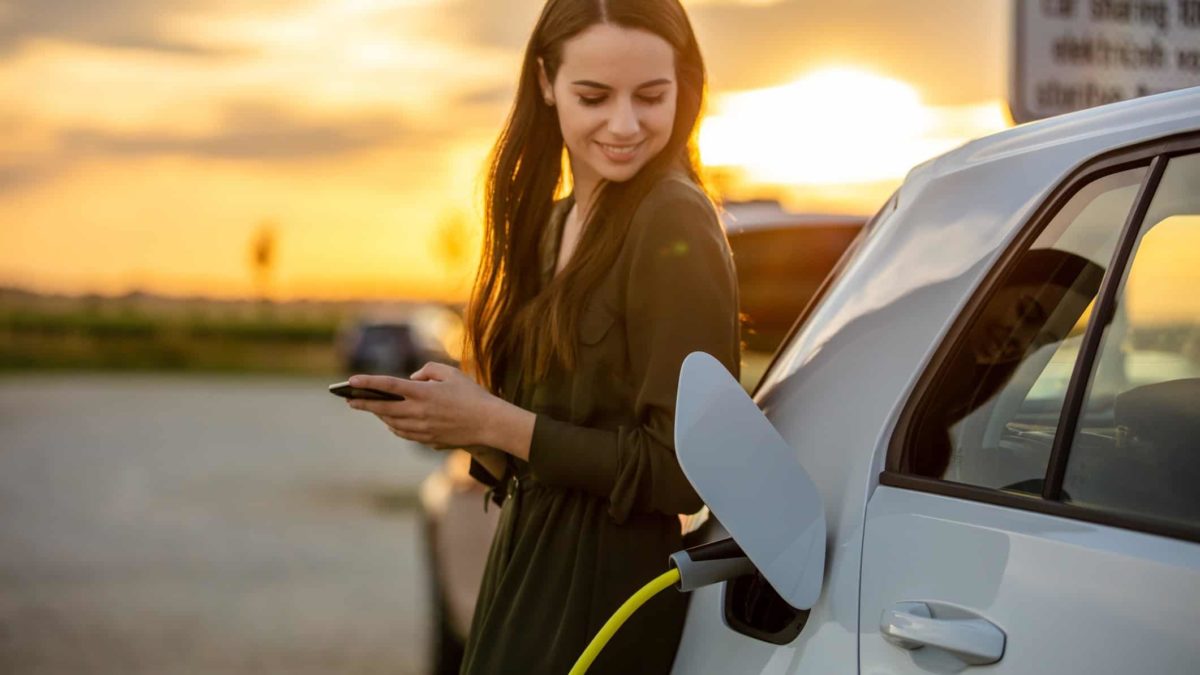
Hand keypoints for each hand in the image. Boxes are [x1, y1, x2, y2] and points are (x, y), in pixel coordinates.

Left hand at [344, 362, 533, 457]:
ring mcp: (422, 428)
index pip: (389, 386)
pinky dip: (394, 426)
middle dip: (363, 404)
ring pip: (392, 423)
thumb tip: (412, 378)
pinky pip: (404, 433)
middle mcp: (419, 412)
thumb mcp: (451, 373)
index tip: (350, 381)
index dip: (368, 383)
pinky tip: (391, 421)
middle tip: (349, 400)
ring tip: (369, 408)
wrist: (489, 423)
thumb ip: (428, 370)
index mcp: (423, 393)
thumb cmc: (472, 395)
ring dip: (379, 415)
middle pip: (383, 409)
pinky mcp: (428, 440)